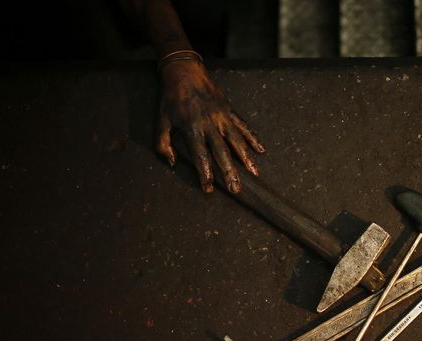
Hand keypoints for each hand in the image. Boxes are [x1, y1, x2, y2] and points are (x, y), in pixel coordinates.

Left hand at [156, 59, 264, 192]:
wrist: (184, 70)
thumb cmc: (171, 98)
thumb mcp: (161, 120)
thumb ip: (163, 143)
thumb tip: (171, 163)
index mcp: (192, 128)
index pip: (200, 156)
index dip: (204, 174)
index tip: (208, 189)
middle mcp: (209, 124)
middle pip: (222, 152)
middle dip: (229, 172)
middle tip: (235, 189)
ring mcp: (222, 116)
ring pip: (236, 140)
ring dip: (246, 158)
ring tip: (254, 173)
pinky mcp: (229, 110)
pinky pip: (243, 126)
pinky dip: (253, 138)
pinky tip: (261, 151)